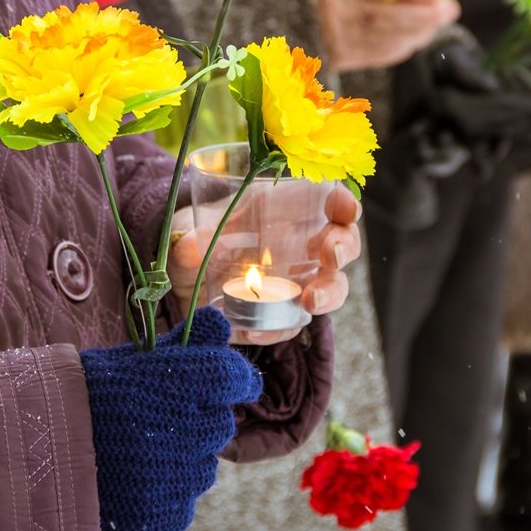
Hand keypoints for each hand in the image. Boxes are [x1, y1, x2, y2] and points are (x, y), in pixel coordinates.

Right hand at [81, 309, 261, 530]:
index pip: (229, 376)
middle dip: (201, 419)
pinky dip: (166, 492)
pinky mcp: (159, 516)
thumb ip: (182, 347)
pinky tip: (134, 478)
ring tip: (140, 450)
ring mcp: (168, 479)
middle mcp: (175, 431)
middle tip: (164, 417)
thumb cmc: (81, 400)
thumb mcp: (128, 362)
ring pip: (202, 467)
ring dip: (184, 458)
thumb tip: (220, 322)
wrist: (28, 456)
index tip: (238, 382)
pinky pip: (181, 502)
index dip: (238, 378)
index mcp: (166, 383)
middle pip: (220, 424)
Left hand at [169, 185, 361, 344]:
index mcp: (283, 209)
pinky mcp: (281, 314)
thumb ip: (189, 240)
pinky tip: (254, 330)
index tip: (346, 210)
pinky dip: (278, 329)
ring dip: (329, 293)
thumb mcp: (187, 233)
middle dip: (344, 247)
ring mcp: (296, 281)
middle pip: (341, 243)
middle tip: (330, 257)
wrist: (183, 279)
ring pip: (332, 286)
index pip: (327, 200)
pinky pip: (291, 323)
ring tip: (310, 301)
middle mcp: (299, 244)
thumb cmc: (195, 240)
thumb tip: (189, 246)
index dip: (343, 203)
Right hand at [311, 0, 460, 71]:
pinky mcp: (339, 58)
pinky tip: (416, 38)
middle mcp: (328, 10)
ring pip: (386, 38)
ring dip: (420, 32)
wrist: (285, 16)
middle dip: (424, 13)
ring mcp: (333, 38)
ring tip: (437, 22)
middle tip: (450, 9)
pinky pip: (379, 55)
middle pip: (385, 14)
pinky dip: (403, 47)